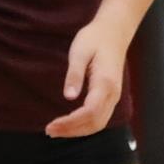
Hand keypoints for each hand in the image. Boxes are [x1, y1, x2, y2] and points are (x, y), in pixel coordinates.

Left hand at [46, 17, 131, 137]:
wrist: (113, 32)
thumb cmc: (94, 39)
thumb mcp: (79, 52)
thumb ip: (74, 75)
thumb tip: (68, 97)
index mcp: (105, 83)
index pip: (89, 112)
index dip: (71, 123)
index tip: (52, 125)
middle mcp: (113, 94)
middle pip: (95, 123)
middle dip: (72, 131)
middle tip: (49, 131)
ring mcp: (114, 96)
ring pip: (99, 123)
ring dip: (78, 131)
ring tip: (56, 131)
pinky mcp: (111, 96)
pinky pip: (100, 117)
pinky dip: (85, 125)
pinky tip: (71, 124)